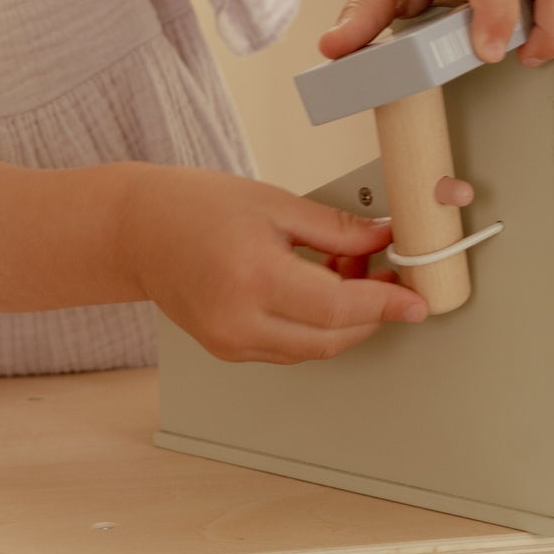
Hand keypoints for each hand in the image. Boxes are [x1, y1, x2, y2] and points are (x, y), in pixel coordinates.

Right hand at [118, 168, 426, 363]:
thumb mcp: (275, 203)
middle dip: (370, 312)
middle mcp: (239, 321)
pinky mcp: (228, 350)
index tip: (416, 300)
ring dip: (344, 321)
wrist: (138, 229)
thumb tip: (384, 242)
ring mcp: (230, 343)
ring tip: (344, 270)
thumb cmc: (197, 206)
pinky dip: (314, 327)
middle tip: (384, 272)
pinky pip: (289, 349)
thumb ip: (336, 229)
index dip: (386, 303)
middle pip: (331, 338)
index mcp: (252, 277)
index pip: (339, 307)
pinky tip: (317, 289)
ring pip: (313, 350)